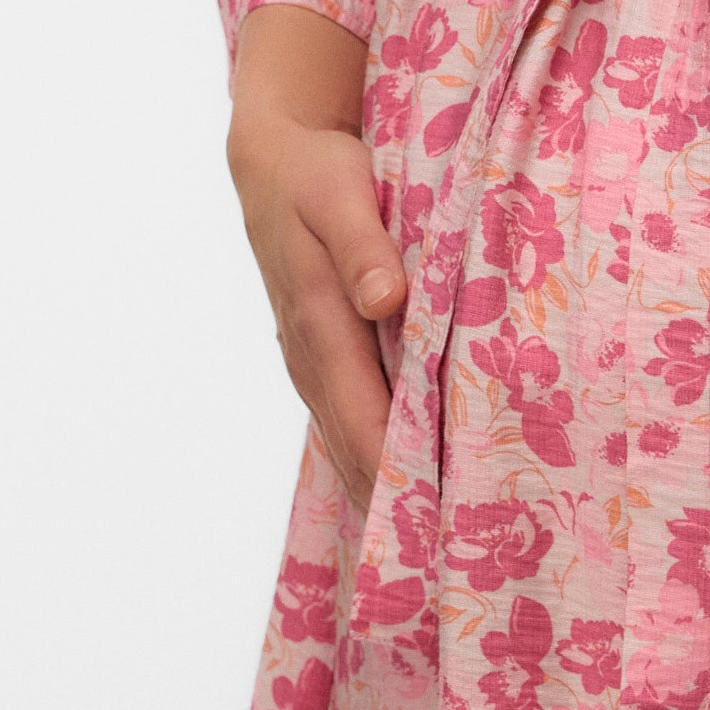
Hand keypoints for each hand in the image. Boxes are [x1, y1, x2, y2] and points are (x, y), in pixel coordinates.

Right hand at [229, 3, 406, 521]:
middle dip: (389, 495)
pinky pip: (342, 413)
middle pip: (351, 439)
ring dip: (376, 483)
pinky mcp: (315, 349)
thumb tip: (383, 299)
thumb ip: (365, 245)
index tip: (426, 513)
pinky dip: (365, 452)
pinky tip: (392, 485)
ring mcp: (308, 355)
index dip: (392, 464)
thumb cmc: (318, 170)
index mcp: (322, 317)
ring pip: (344, 434)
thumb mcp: (342, 192)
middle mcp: (310, 350)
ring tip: (419, 540)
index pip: (363, 409)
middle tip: (436, 553)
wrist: (272, 156)